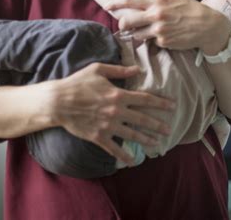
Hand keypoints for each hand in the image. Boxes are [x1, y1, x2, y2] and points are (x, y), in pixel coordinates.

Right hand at [51, 62, 174, 165]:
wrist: (57, 102)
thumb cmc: (78, 83)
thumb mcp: (99, 70)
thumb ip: (120, 70)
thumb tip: (138, 69)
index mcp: (118, 94)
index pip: (145, 99)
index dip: (160, 103)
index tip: (172, 106)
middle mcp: (116, 111)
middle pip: (142, 119)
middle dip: (158, 124)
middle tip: (169, 129)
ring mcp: (108, 126)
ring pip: (132, 134)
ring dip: (146, 139)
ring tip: (158, 143)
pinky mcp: (98, 137)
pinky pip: (114, 148)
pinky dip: (124, 155)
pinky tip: (133, 161)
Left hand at [104, 0, 230, 52]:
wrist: (209, 27)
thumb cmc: (193, 9)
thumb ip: (159, 1)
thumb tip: (145, 3)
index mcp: (158, 3)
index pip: (131, 0)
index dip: (116, 3)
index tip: (107, 6)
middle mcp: (156, 17)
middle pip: (128, 21)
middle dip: (123, 24)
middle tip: (126, 25)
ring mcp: (159, 31)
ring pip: (138, 35)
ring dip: (140, 33)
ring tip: (153, 30)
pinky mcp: (164, 43)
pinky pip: (153, 42)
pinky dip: (156, 40)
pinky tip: (167, 35)